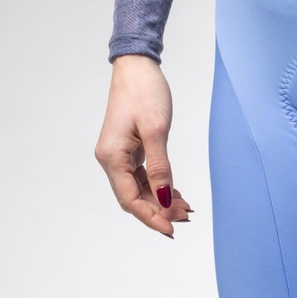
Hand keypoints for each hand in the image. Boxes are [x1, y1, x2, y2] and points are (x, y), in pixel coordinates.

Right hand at [95, 54, 192, 237]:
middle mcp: (111, 158)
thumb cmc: (145, 93)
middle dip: (159, 211)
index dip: (151, 217)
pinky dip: (158, 186)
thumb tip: (163, 197)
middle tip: (186, 218)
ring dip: (160, 200)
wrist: (137, 67)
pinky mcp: (128, 148)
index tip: (171, 230)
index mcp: (112, 157)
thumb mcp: (156, 130)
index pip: (130, 199)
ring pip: (139, 188)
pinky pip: (142, 175)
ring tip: (185, 209)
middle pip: (133, 197)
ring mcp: (119, 154)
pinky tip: (174, 193)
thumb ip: (159, 166)